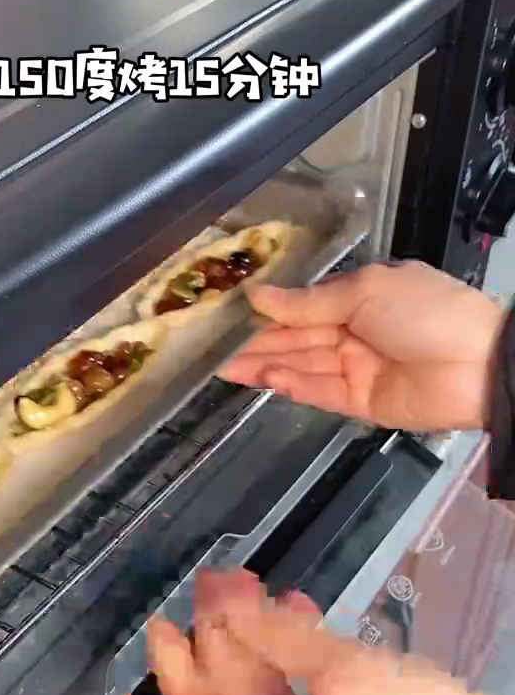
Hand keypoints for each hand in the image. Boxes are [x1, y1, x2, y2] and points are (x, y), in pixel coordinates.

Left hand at [148, 569, 509, 694]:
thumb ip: (278, 638)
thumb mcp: (347, 673)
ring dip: (261, 641)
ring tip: (266, 588)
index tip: (161, 619)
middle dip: (225, 634)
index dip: (173, 664)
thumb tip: (226, 608)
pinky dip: (295, 664)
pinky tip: (304, 621)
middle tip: (226, 578)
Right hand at [221, 262, 502, 431]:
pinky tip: (263, 378)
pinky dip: (292, 385)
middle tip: (215, 349)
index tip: (232, 315)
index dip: (270, 313)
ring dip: (266, 366)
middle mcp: (356, 334)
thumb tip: (261, 296)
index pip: (305, 308)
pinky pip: (319, 393)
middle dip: (259, 343)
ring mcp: (358, 370)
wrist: (478, 363)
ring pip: (302, 368)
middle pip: (298, 340)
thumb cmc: (430, 312)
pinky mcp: (362, 403)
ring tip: (226, 367)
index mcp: (361, 299)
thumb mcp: (365, 291)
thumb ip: (309, 302)